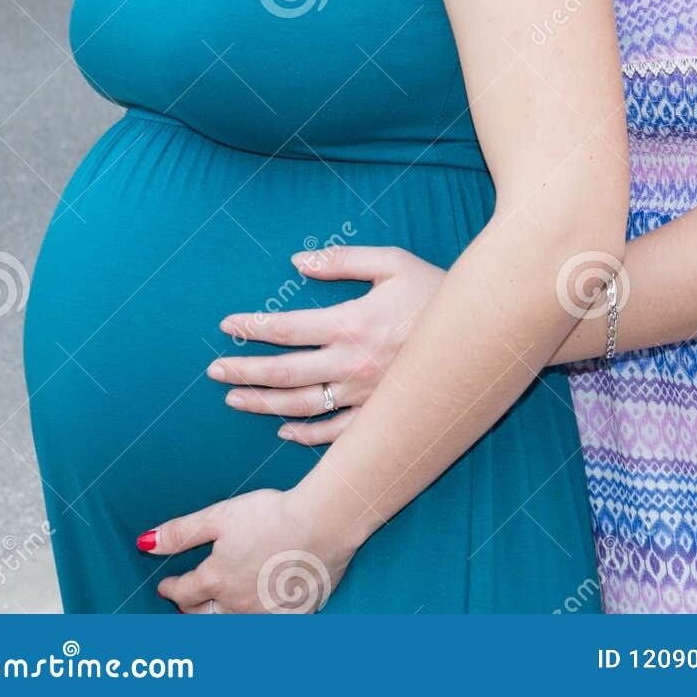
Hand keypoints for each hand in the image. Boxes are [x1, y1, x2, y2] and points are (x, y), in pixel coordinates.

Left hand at [149, 486, 353, 613]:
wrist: (321, 524)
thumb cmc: (271, 515)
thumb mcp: (219, 516)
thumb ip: (181, 532)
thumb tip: (145, 542)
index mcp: (216, 578)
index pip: (184, 591)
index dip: (171, 587)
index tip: (165, 586)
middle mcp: (237, 603)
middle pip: (204, 616)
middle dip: (190, 609)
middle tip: (185, 603)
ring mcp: (265, 614)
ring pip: (232, 625)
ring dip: (219, 620)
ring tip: (216, 612)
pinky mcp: (292, 615)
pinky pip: (267, 629)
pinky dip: (256, 625)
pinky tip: (257, 619)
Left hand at [211, 245, 446, 443]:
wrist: (482, 332)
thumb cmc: (435, 290)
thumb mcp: (393, 261)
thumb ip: (343, 261)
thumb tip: (297, 261)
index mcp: (352, 323)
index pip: (287, 328)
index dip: (252, 328)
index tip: (227, 325)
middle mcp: (353, 364)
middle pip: (285, 372)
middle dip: (244, 370)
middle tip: (214, 370)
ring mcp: (366, 395)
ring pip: (303, 407)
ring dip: (263, 404)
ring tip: (234, 399)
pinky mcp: (380, 414)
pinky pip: (336, 434)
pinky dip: (306, 435)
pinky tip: (282, 429)